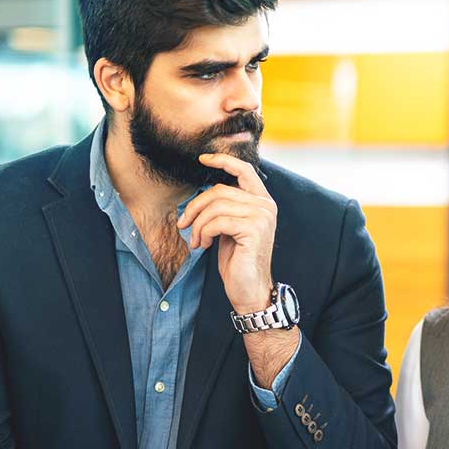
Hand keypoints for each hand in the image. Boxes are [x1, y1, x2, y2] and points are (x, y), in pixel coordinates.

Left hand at [178, 152, 276, 312]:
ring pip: (215, 206)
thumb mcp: (229, 228)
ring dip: (197, 224)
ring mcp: (261, 216)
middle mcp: (265, 206)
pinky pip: (217, 221)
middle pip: (219, 190)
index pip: (244, 170)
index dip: (222, 160)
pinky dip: (203, 233)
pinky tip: (204, 245)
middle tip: (183, 224)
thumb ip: (225, 207)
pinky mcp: (253, 230)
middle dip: (195, 207)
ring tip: (195, 240)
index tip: (202, 159)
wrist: (249, 289)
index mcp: (262, 202)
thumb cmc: (238, 260)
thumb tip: (202, 193)